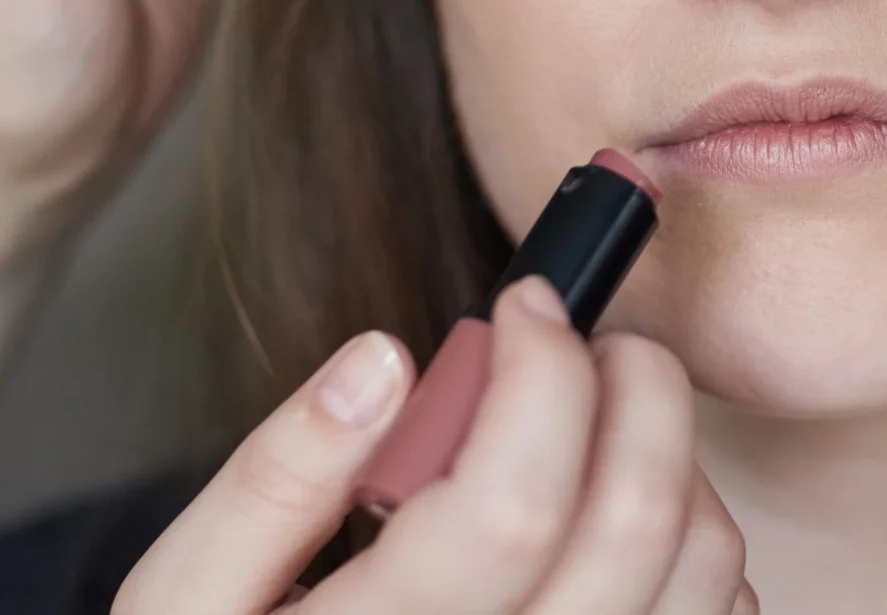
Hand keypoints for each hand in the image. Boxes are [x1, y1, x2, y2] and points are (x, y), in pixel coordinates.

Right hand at [116, 279, 756, 614]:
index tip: (526, 301)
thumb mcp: (187, 596)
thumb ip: (273, 478)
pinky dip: (695, 547)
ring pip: (699, 567)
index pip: (511, 504)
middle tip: (586, 340)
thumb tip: (383, 362)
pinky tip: (609, 524)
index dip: (540, 372)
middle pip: (631, 526)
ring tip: (594, 428)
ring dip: (670, 459)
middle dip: (635, 385)